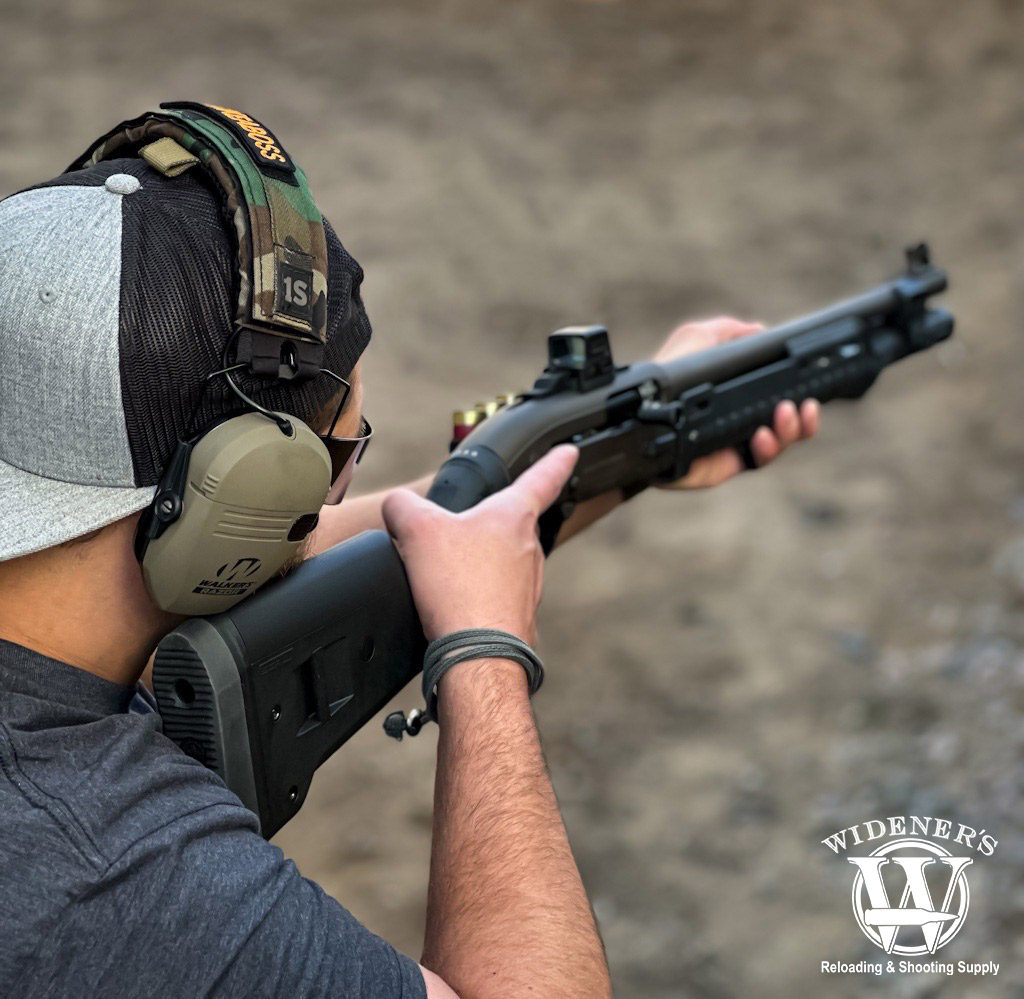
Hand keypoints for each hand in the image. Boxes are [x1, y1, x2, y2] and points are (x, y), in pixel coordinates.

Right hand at [382, 445, 578, 644]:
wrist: (476, 652)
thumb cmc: (459, 588)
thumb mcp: (415, 529)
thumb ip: (402, 505)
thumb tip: (397, 506)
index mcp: (513, 516)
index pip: (542, 477)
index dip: (555, 461)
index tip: (569, 452)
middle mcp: (529, 549)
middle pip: (509, 525)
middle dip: (484, 528)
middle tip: (454, 537)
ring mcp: (527, 585)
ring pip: (499, 564)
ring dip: (475, 567)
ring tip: (444, 578)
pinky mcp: (516, 615)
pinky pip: (493, 596)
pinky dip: (473, 596)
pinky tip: (451, 605)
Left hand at [653, 317, 820, 488]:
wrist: (637, 413)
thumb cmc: (663, 377)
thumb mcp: (696, 340)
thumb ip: (727, 331)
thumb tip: (758, 330)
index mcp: (741, 396)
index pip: (782, 398)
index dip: (802, 397)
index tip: (813, 389)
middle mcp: (742, 422)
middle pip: (789, 427)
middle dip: (804, 419)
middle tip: (803, 406)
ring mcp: (734, 446)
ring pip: (779, 446)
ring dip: (791, 431)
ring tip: (785, 414)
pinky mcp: (723, 466)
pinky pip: (755, 462)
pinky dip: (766, 449)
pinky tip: (761, 435)